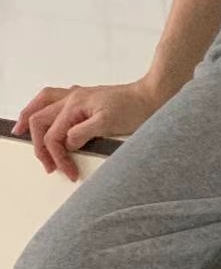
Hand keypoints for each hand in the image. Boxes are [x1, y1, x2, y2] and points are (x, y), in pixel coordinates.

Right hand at [12, 77, 167, 181]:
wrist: (153, 95)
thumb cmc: (135, 108)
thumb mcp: (107, 123)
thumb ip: (82, 133)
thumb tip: (65, 143)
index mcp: (74, 104)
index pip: (54, 135)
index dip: (57, 157)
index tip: (68, 172)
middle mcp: (72, 97)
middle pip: (40, 119)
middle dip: (38, 144)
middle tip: (46, 164)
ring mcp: (78, 95)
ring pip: (43, 102)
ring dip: (29, 116)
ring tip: (19, 129)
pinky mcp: (86, 98)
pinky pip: (55, 99)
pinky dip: (44, 107)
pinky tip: (46, 115)